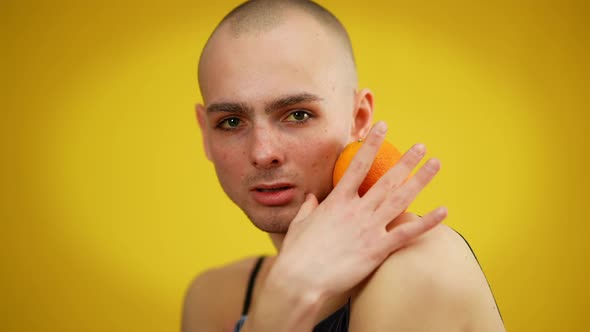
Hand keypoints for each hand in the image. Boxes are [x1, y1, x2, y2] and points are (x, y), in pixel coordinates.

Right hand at [273, 121, 447, 300]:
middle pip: (387, 179)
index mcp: (337, 201)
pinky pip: (407, 233)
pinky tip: (443, 211)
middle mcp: (357, 210)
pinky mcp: (378, 249)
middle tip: (422, 147)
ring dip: (420, 180)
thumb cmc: (297, 253)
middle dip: (406, 161)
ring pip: (401, 199)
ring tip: (435, 164)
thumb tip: (311, 197)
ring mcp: (369, 228)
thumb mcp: (300, 224)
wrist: (301, 279)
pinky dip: (427, 222)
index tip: (382, 127)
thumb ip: (308, 207)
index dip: (371, 144)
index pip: (357, 165)